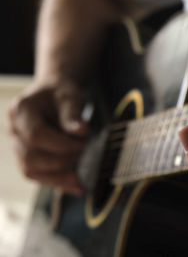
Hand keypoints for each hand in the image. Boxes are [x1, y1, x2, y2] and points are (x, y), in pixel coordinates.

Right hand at [8, 79, 87, 194]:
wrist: (54, 92)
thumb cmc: (61, 93)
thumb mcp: (70, 96)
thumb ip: (73, 114)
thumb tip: (82, 132)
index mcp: (21, 110)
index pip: (36, 135)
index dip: (60, 145)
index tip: (82, 145)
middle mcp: (14, 130)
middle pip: (29, 157)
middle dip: (59, 162)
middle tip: (82, 156)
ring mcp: (17, 145)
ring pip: (30, 170)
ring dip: (57, 177)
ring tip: (80, 177)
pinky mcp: (27, 157)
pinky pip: (38, 176)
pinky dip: (58, 182)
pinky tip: (76, 185)